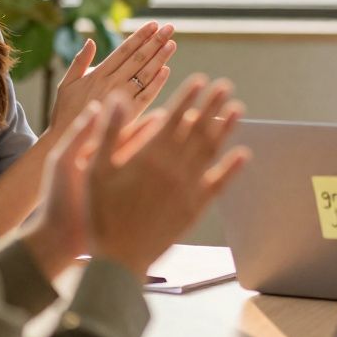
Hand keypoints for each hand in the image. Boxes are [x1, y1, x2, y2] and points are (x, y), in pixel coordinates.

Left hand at [23, 96, 173, 279]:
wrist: (55, 238)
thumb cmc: (56, 200)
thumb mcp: (65, 161)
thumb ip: (80, 133)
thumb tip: (97, 105)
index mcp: (101, 154)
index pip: (129, 134)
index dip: (147, 124)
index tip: (165, 114)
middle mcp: (116, 169)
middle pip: (146, 148)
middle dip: (166, 137)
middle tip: (188, 126)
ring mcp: (124, 188)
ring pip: (153, 169)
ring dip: (172, 158)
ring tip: (191, 148)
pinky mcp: (129, 206)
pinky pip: (153, 190)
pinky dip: (169, 182)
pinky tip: (185, 177)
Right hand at [48, 22, 177, 131]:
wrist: (67, 142)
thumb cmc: (65, 112)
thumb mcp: (66, 84)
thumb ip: (78, 62)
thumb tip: (89, 40)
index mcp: (97, 74)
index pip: (124, 50)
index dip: (140, 36)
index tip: (153, 25)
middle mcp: (111, 84)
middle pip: (138, 58)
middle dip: (155, 41)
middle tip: (170, 27)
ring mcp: (121, 99)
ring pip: (145, 74)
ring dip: (160, 58)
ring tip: (172, 44)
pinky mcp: (129, 116)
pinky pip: (146, 97)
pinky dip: (157, 84)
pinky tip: (166, 71)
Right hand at [86, 75, 249, 278]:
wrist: (117, 257)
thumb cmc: (99, 212)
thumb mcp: (94, 169)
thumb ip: (107, 132)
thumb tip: (114, 99)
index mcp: (149, 154)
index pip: (175, 116)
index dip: (188, 96)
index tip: (201, 80)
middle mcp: (173, 167)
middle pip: (198, 128)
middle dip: (212, 105)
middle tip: (225, 86)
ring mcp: (188, 187)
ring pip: (212, 151)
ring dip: (226, 128)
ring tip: (238, 109)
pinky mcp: (195, 207)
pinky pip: (218, 183)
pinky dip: (232, 168)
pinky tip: (243, 154)